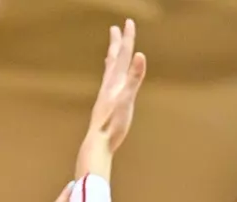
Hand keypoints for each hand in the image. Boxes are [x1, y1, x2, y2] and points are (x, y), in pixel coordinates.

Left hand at [76, 20, 147, 178]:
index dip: (127, 39)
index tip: (128, 22)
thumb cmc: (113, 124)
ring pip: (108, 73)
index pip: (123, 56)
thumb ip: (134, 77)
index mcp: (115, 83)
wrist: (97, 144)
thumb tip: (139, 55)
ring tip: (110, 52)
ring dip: (111, 60)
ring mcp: (105, 96)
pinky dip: (109, 79)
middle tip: (115, 28)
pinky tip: (109, 84)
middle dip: (116, 44)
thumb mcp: (127, 99)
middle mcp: (109, 86)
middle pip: (113, 60)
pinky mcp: (105, 107)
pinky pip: (107, 86)